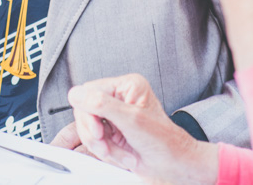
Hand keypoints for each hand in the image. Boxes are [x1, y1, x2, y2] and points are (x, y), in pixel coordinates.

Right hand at [53, 74, 217, 184]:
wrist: (176, 166)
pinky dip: (100, 151)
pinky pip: (93, 140)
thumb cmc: (164, 141)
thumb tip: (76, 94)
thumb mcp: (132, 120)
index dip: (90, 113)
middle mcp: (118, 98)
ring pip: (87, 128)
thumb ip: (102, 105)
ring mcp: (114, 117)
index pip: (90, 91)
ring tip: (120, 154)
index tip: (99, 130)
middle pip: (85, 111)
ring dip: (101, 147)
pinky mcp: (112, 133)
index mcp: (125, 86)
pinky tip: (110, 154)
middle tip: (107, 146)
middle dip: (95, 134)